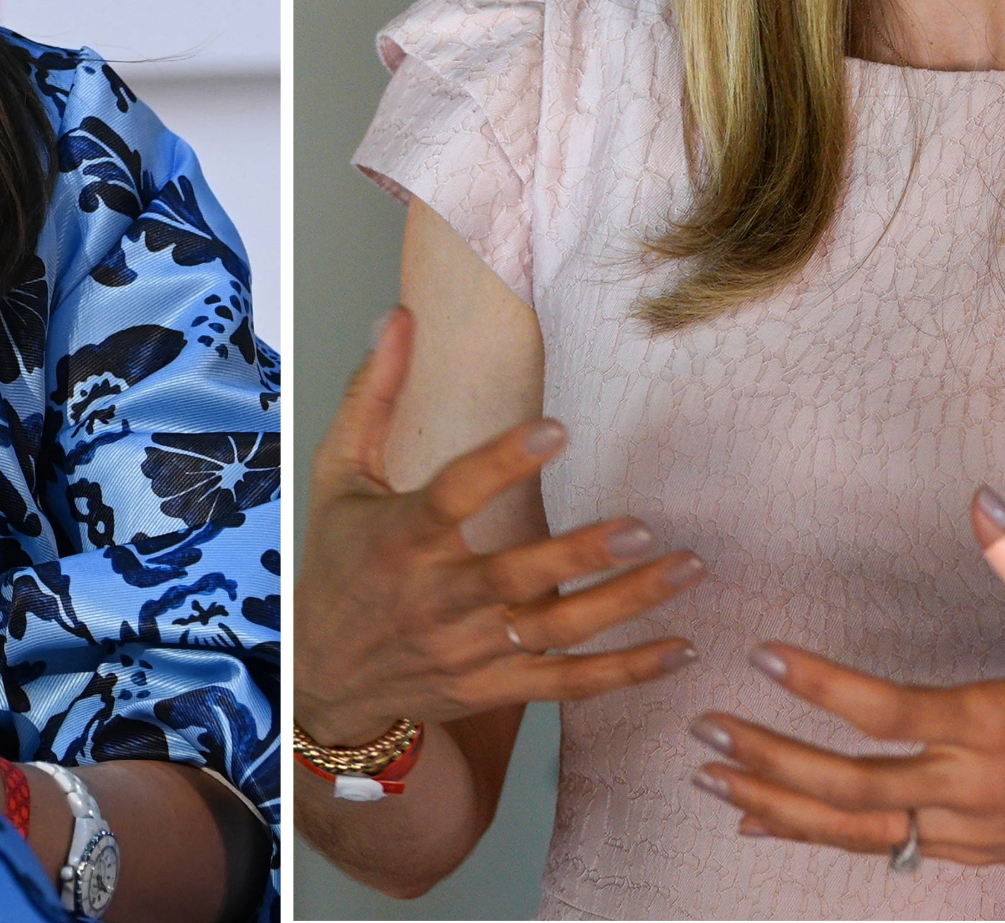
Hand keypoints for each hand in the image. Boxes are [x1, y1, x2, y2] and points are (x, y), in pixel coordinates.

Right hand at [294, 306, 702, 748]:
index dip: (502, 463)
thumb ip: (371, 396)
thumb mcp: (334, 476)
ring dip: (624, 604)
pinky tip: (678, 648)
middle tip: (642, 526)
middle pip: (514, 576)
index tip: (556, 428)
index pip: (453, 496)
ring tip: (684, 569)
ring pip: (555, 630)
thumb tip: (396, 316)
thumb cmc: (335, 563)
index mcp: (400, 538)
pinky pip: (566, 684)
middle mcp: (436, 599)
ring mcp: (468, 650)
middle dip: (579, 554)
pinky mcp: (492, 689)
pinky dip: (624, 673)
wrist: (320, 676)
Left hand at [688, 488, 1004, 907]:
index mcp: (1000, 726)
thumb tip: (985, 502)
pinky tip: (757, 818)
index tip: (765, 656)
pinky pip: (878, 847)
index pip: (892, 712)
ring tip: (711, 774)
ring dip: (777, 804)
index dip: (824, 688)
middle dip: (772, 758)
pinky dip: (813, 835)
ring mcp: (966, 829)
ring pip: (856, 828)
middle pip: (855, 784)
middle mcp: (973, 786)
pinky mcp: (965, 852)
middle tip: (705, 725)